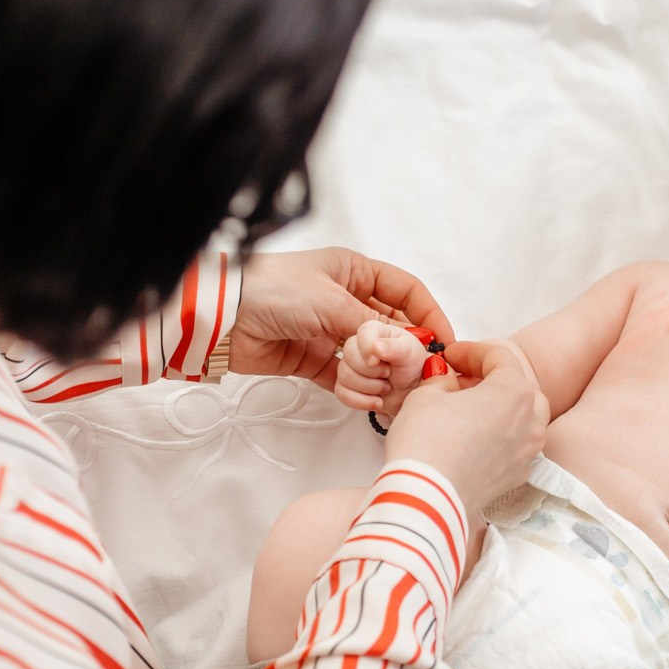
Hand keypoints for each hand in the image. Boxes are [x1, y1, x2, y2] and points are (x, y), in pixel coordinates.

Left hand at [228, 249, 453, 391]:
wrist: (224, 316)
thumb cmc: (274, 289)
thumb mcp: (332, 301)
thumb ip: (374, 325)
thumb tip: (410, 344)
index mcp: (354, 272)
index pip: (406, 292)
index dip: (430, 315)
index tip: (444, 343)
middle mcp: (346, 300)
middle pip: (392, 329)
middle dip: (405, 352)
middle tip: (417, 374)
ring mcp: (331, 331)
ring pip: (371, 358)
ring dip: (379, 374)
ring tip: (383, 386)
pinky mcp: (313, 359)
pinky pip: (345, 378)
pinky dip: (355, 389)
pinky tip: (363, 397)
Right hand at [335, 320, 430, 413]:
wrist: (411, 391)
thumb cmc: (412, 367)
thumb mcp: (410, 353)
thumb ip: (395, 348)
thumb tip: (375, 347)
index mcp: (375, 332)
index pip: (362, 333)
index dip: (367, 348)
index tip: (376, 361)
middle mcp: (359, 346)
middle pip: (349, 356)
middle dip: (370, 371)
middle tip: (388, 375)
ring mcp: (350, 366)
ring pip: (344, 376)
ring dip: (369, 387)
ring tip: (386, 387)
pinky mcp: (346, 385)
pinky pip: (341, 393)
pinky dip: (361, 401)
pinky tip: (377, 402)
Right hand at [383, 340, 547, 521]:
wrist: (426, 498)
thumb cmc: (427, 443)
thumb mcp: (425, 396)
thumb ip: (441, 381)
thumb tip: (446, 379)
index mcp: (514, 392)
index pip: (500, 357)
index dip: (472, 351)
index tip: (451, 356)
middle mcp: (530, 422)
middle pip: (519, 387)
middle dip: (492, 379)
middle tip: (460, 381)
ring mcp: (526, 453)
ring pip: (524, 419)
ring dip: (500, 409)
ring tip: (468, 410)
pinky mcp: (515, 478)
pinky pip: (515, 447)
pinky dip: (499, 436)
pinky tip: (471, 439)